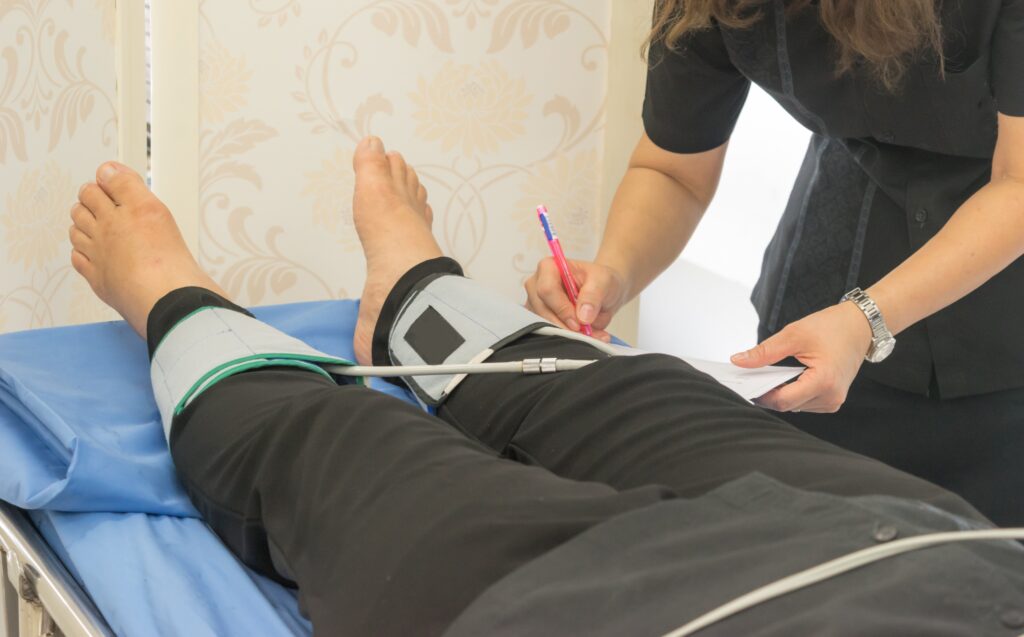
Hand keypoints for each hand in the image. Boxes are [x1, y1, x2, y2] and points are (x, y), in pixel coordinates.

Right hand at [524, 258, 628, 341]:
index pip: (547, 290)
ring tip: (592, 333)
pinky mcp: (540, 319)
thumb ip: (593, 295)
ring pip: (544, 324)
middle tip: (587, 332)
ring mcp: (536, 303)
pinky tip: (586, 335)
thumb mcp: (604, 281)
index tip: (579, 322)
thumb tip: (583, 316)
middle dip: (565, 325)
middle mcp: (536, 285)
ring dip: (568, 333)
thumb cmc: (601, 280)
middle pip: (542, 310)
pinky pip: (549, 333)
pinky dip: (568, 337)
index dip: (562, 309)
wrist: (604, 291)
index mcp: (549, 267)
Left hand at [730, 302, 873, 412]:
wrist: (860, 326)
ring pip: (794, 406)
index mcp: (824, 382)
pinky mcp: (832, 400)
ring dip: (781, 392)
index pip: (782, 401)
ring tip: (775, 371)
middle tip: (754, 374)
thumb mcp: (794, 335)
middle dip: (768, 391)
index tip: (745, 383)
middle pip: (787, 405)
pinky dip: (792, 392)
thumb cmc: (832, 327)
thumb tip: (739, 361)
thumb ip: (765, 352)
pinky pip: (804, 402)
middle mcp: (831, 397)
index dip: (761, 394)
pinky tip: (789, 376)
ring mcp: (833, 401)